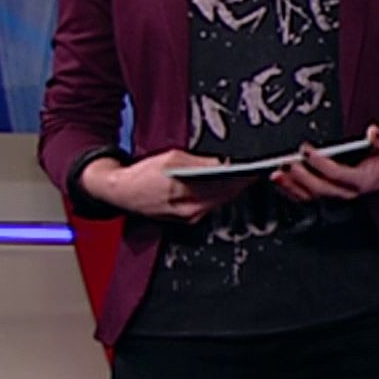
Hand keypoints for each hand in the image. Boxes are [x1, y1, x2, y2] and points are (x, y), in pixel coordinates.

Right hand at [84, 149, 259, 222]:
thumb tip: (224, 163)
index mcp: (184, 191)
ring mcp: (188, 217)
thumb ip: (200, 162)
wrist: (122, 193)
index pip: (223, 183)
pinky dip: (220, 197)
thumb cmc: (143, 174)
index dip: (242, 176)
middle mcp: (189, 208)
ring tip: (246, 178)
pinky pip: (211, 207)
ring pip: (220, 202)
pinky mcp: (187, 220)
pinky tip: (228, 187)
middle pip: (225, 195)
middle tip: (256, 172)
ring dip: (233, 191)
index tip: (256, 168)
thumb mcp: (172, 158)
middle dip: (241, 183)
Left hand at [270, 125, 378, 203]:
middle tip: (287, 163)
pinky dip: (293, 191)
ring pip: (312, 196)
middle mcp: (348, 192)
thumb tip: (373, 132)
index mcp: (361, 180)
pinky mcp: (331, 195)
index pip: (336, 173)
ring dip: (292, 187)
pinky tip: (282, 182)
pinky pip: (309, 197)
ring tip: (277, 175)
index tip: (306, 151)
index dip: (320, 163)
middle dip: (301, 176)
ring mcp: (338, 196)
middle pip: (320, 188)